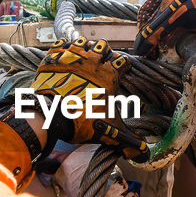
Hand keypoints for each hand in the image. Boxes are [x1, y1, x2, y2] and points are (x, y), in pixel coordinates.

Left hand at [31, 37, 149, 157]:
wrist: (50, 115)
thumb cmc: (83, 120)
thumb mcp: (110, 132)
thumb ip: (129, 141)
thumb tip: (144, 154)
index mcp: (109, 75)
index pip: (122, 60)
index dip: (121, 66)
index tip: (119, 72)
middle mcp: (92, 61)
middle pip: (103, 46)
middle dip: (103, 53)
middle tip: (99, 65)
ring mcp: (72, 56)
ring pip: (83, 42)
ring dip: (84, 48)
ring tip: (82, 58)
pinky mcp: (54, 57)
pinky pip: (61, 43)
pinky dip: (63, 47)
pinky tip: (64, 54)